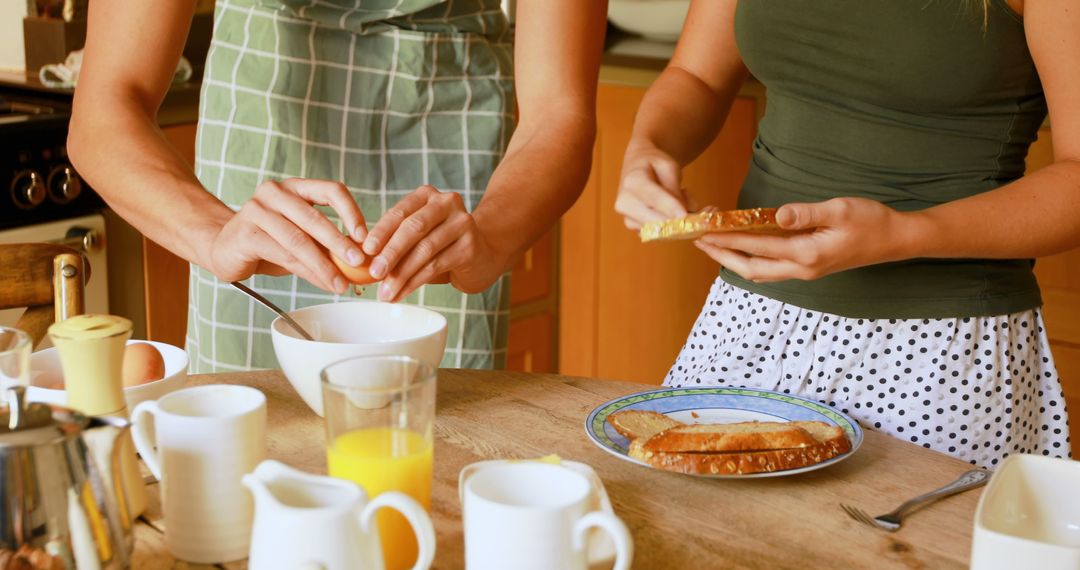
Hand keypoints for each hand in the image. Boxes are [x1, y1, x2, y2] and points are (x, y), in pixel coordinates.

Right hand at [208, 178, 367, 292]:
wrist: (223, 247)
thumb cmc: (268, 241)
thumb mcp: (301, 239)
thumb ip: (326, 246)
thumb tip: (361, 264)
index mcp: (296, 187)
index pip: (331, 190)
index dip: (352, 212)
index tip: (365, 237)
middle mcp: (276, 192)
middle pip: (315, 217)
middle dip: (340, 243)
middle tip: (360, 263)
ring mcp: (257, 209)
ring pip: (299, 239)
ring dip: (324, 265)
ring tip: (341, 283)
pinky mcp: (245, 232)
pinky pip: (282, 253)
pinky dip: (306, 271)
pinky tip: (321, 282)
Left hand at [362, 185, 507, 301]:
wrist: (484, 253)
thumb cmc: (442, 245)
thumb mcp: (418, 236)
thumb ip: (395, 242)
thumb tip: (362, 260)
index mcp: (427, 195)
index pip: (400, 212)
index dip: (381, 232)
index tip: (365, 251)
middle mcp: (447, 203)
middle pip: (413, 228)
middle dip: (390, 253)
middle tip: (374, 273)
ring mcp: (462, 223)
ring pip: (425, 250)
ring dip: (402, 274)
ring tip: (385, 292)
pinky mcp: (470, 246)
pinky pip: (436, 266)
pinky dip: (415, 282)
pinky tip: (402, 293)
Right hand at [615, 147, 692, 229]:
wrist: (637, 167)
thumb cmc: (654, 165)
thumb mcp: (668, 167)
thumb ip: (674, 189)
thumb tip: (682, 213)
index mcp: (632, 182)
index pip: (654, 198)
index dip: (671, 208)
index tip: (686, 215)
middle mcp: (625, 204)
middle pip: (656, 221)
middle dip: (680, 221)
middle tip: (702, 209)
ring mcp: (628, 219)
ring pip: (661, 231)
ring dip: (679, 223)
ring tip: (682, 201)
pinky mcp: (636, 229)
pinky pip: (660, 234)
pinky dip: (673, 227)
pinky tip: (673, 212)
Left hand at [694, 197, 913, 281]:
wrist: (895, 240)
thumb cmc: (871, 221)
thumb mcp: (840, 210)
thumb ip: (807, 213)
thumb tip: (778, 215)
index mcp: (808, 254)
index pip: (758, 247)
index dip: (728, 239)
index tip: (705, 231)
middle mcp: (802, 268)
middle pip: (750, 268)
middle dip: (721, 254)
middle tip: (697, 240)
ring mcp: (804, 271)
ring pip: (758, 272)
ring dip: (732, 259)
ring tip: (710, 244)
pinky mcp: (806, 268)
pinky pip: (769, 268)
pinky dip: (749, 259)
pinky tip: (738, 249)